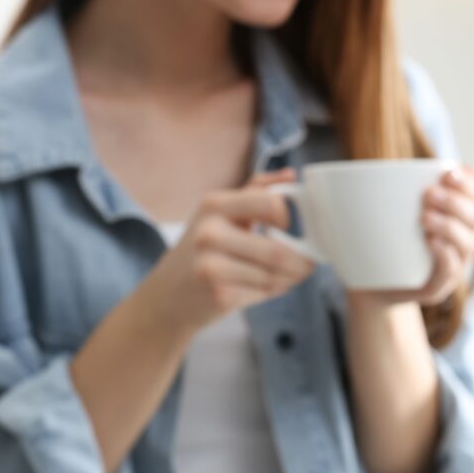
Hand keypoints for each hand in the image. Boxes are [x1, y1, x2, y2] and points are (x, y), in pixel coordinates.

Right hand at [141, 169, 315, 335]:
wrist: (166, 297)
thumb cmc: (202, 250)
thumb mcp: (220, 213)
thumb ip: (256, 191)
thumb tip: (290, 175)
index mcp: (214, 204)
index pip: (271, 204)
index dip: (289, 218)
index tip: (289, 228)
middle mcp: (209, 233)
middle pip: (278, 250)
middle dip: (303, 261)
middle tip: (307, 262)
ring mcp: (212, 266)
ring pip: (277, 274)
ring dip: (293, 277)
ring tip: (290, 275)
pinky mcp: (219, 295)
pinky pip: (267, 292)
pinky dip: (277, 290)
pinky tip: (269, 286)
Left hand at [358, 165, 473, 307]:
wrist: (368, 282)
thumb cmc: (387, 238)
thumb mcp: (397, 208)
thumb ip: (412, 185)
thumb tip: (425, 161)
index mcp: (461, 218)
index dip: (467, 184)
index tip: (448, 173)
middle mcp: (464, 242)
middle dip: (454, 203)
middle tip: (428, 194)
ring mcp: (454, 266)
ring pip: (467, 244)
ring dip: (449, 227)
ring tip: (425, 218)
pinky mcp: (438, 288)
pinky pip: (450, 271)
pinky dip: (445, 255)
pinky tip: (432, 243)